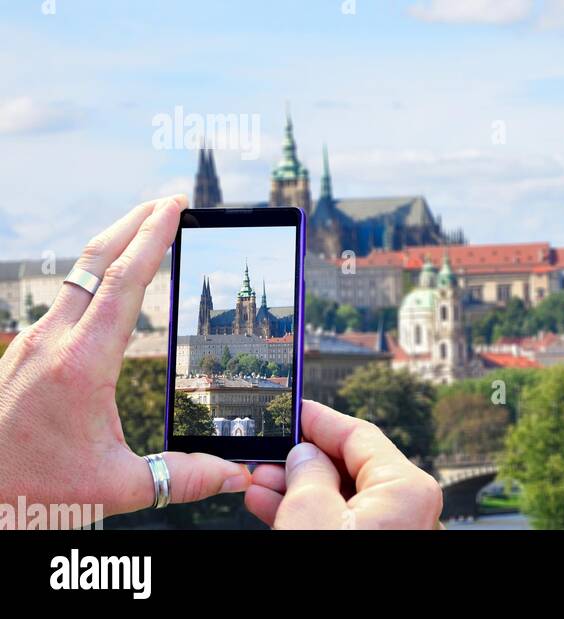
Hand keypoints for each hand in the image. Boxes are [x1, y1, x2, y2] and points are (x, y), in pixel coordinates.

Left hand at [0, 195, 251, 526]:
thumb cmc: (34, 493)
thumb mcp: (116, 488)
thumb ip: (182, 477)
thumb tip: (235, 473)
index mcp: (81, 363)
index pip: (125, 282)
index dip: (154, 238)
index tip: (176, 206)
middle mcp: (51, 342)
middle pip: (96, 261)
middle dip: (134, 222)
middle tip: (170, 201)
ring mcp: (30, 345)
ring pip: (76, 277)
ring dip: (113, 248)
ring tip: (144, 233)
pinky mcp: (21, 355)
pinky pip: (64, 301)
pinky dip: (95, 279)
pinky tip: (109, 289)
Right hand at [244, 400, 443, 529]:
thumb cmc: (338, 574)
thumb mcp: (311, 515)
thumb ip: (307, 475)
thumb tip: (304, 456)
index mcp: (407, 488)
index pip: (360, 435)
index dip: (320, 420)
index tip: (293, 410)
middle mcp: (410, 507)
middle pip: (350, 467)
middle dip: (302, 460)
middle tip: (266, 455)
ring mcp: (396, 529)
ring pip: (344, 498)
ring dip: (299, 489)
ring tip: (260, 483)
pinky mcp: (380, 544)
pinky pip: (344, 522)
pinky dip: (312, 514)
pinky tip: (273, 506)